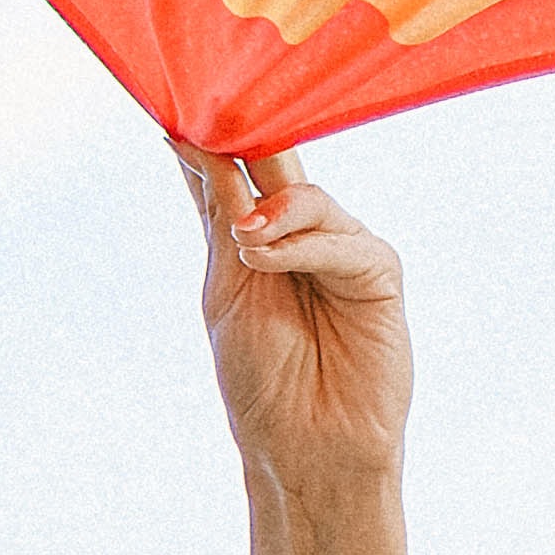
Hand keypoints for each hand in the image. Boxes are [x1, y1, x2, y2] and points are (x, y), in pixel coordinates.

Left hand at [184, 146, 408, 488]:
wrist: (302, 448)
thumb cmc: (259, 378)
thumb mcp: (226, 285)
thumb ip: (221, 213)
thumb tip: (191, 140)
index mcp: (253, 238)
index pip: (230, 173)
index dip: (208, 139)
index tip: (176, 106)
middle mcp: (299, 235)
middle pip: (276, 167)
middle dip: (250, 141)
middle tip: (221, 119)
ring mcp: (341, 250)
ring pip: (310, 198)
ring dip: (273, 212)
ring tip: (244, 240)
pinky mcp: (378, 274)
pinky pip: (344, 241)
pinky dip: (303, 245)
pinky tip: (267, 258)